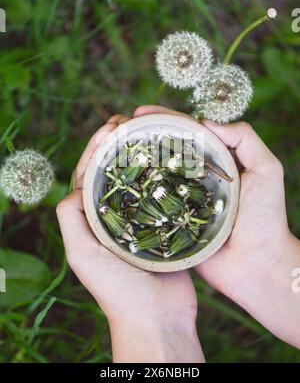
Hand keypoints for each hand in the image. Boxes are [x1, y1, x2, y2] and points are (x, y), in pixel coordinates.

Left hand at [56, 114, 203, 362]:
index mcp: (93, 220)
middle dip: (120, 144)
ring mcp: (141, 219)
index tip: (111, 126)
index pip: (89, 174)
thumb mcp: (83, 255)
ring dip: (142, 155)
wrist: (157, 317)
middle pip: (114, 172)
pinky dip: (164, 174)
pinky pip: (162, 194)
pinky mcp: (164, 225)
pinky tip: (173, 158)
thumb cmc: (117, 290)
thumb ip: (71, 220)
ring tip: (151, 132)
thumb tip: (73, 188)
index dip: (96, 147)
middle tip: (132, 121)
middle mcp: (115, 216)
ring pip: (139, 179)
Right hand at [133, 105, 299, 348]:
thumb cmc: (266, 217)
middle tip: (117, 128)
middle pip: (163, 150)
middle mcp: (192, 179)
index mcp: (213, 163)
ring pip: (153, 175)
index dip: (162, 119)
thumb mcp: (267, 169)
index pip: (184, 133)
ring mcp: (180, 200)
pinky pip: (150, 204)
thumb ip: (244, 138)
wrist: (258, 265)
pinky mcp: (171, 222)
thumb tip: (204, 122)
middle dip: (139, 135)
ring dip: (131, 161)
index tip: (139, 113)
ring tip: (110, 148)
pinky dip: (134, 192)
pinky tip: (117, 182)